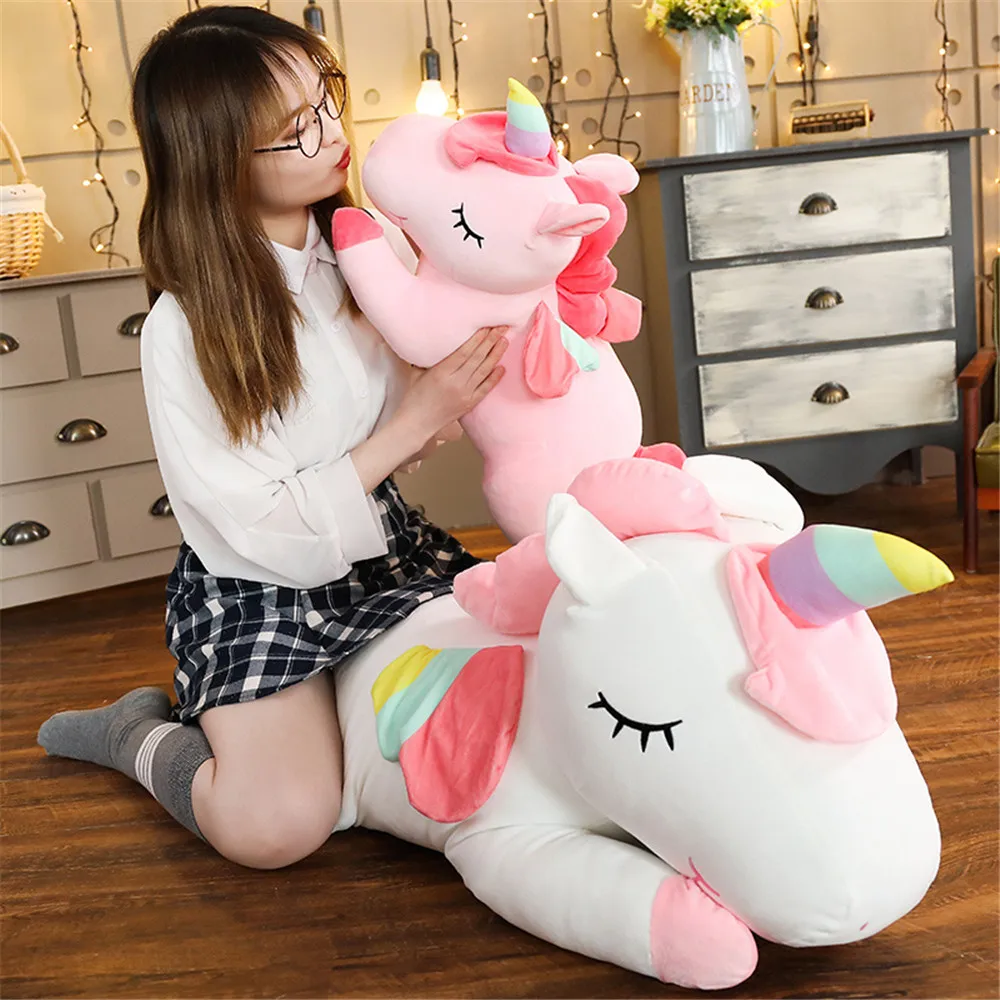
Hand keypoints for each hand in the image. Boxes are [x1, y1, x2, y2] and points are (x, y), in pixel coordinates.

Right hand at [351, 328, 505, 494]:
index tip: (487, 327)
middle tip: (502, 327)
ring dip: (495, 355)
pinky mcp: (469, 404)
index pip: (464, 352)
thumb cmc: (414, 397)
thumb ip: (431, 358)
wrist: (416, 423)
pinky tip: (502, 367)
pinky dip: (494, 378)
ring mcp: (464, 394)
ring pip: (484, 371)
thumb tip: (439, 342)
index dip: (477, 339)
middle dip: (491, 341)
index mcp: (441, 373)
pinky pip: (485, 389)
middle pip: (477, 358)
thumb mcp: (418, 373)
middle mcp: (456, 383)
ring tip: (504, 341)